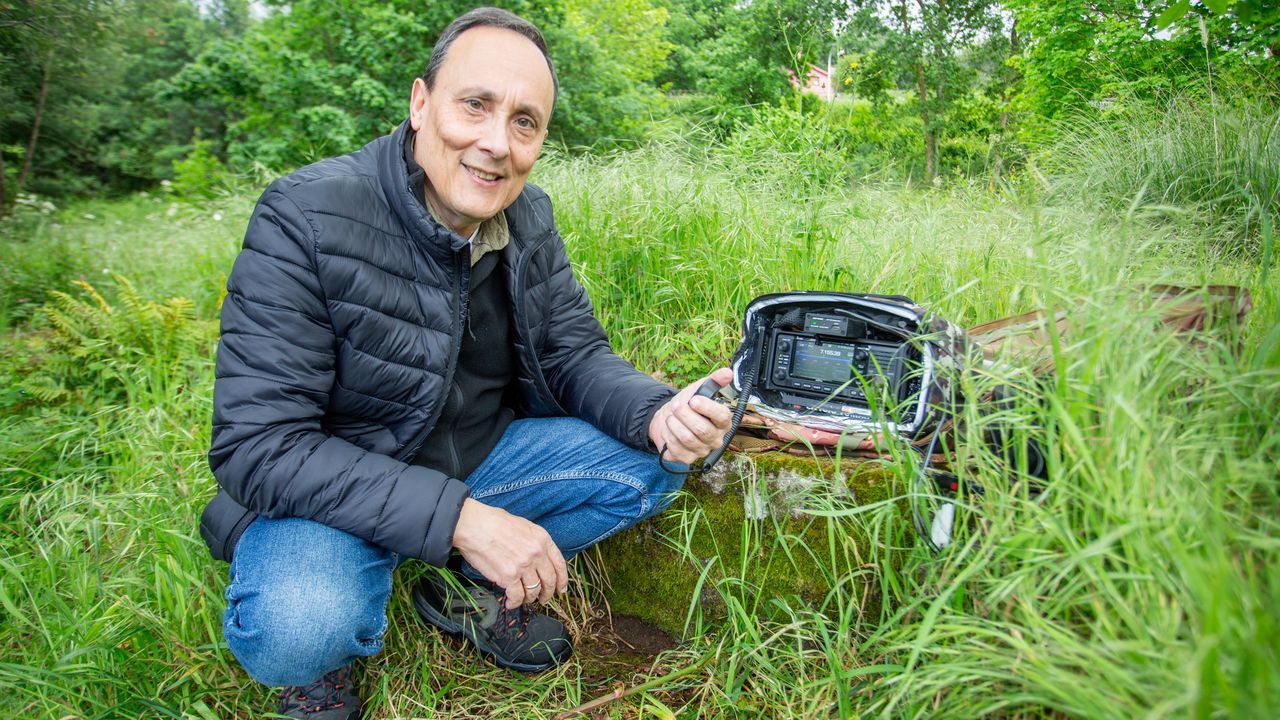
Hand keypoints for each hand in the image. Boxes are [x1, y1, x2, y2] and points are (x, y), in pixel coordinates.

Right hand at [452, 498, 566, 608]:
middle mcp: (536, 553)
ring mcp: (524, 566)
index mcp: (542, 539)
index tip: (561, 589)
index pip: (559, 564)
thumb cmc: (493, 522)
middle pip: (549, 581)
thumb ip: (535, 542)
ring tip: (524, 599)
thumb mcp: (523, 526)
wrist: (473, 525)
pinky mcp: (509, 576)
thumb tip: (538, 558)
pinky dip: (515, 603)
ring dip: (530, 599)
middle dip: (547, 593)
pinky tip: (511, 603)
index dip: (562, 580)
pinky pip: (517, 596)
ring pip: (534, 591)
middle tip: (544, 599)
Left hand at [648, 367, 734, 464]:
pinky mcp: (687, 458)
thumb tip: (728, 372)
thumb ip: (714, 380)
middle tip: (676, 406)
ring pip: (687, 439)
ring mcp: (702, 450)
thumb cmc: (688, 405)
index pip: (723, 417)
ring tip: (671, 417)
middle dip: (684, 415)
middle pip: (702, 430)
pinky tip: (669, 430)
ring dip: (674, 424)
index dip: (708, 408)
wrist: (669, 417)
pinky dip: (668, 436)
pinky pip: (676, 449)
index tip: (694, 400)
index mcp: (723, 422)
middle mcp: (716, 439)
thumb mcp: (700, 389)